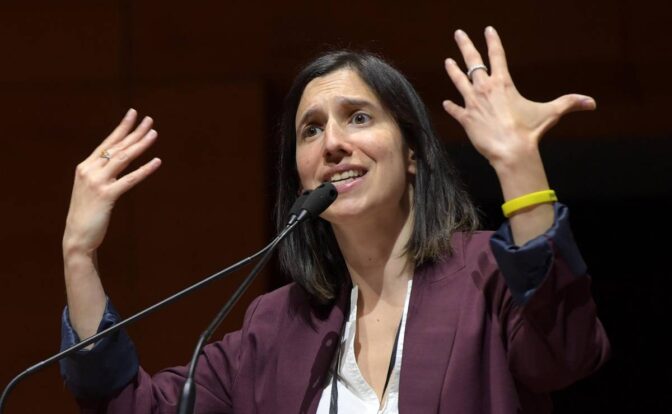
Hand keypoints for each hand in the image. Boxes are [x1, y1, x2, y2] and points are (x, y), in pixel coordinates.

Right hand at [63, 109, 160, 256]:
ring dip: (141, 145)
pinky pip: (130, 179)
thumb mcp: (91, 188)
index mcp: (86, 167)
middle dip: (135, 132)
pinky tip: (157, 162)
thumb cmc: (87, 213)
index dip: (121, 127)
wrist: (77, 236)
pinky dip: (145, 170)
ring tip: (154, 134)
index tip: (133, 114)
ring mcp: (97, 182)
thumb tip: (118, 162)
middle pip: (117, 146)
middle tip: (150, 120)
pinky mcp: (106, 195)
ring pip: (123, 158)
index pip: (107, 142)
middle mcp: (89, 170)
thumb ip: (102, 174)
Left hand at [442, 27, 595, 167]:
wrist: (511, 150)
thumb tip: (591, 103)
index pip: (497, 55)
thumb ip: (569, 103)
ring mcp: (472, 103)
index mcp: (503, 83)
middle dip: (465, 45)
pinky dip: (450, 107)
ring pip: (459, 81)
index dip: (493, 41)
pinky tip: (445, 104)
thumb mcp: (550, 113)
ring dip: (453, 71)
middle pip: (472, 61)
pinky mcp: (466, 119)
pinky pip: (455, 111)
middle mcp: (485, 88)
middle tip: (458, 34)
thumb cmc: (529, 131)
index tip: (488, 30)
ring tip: (447, 62)